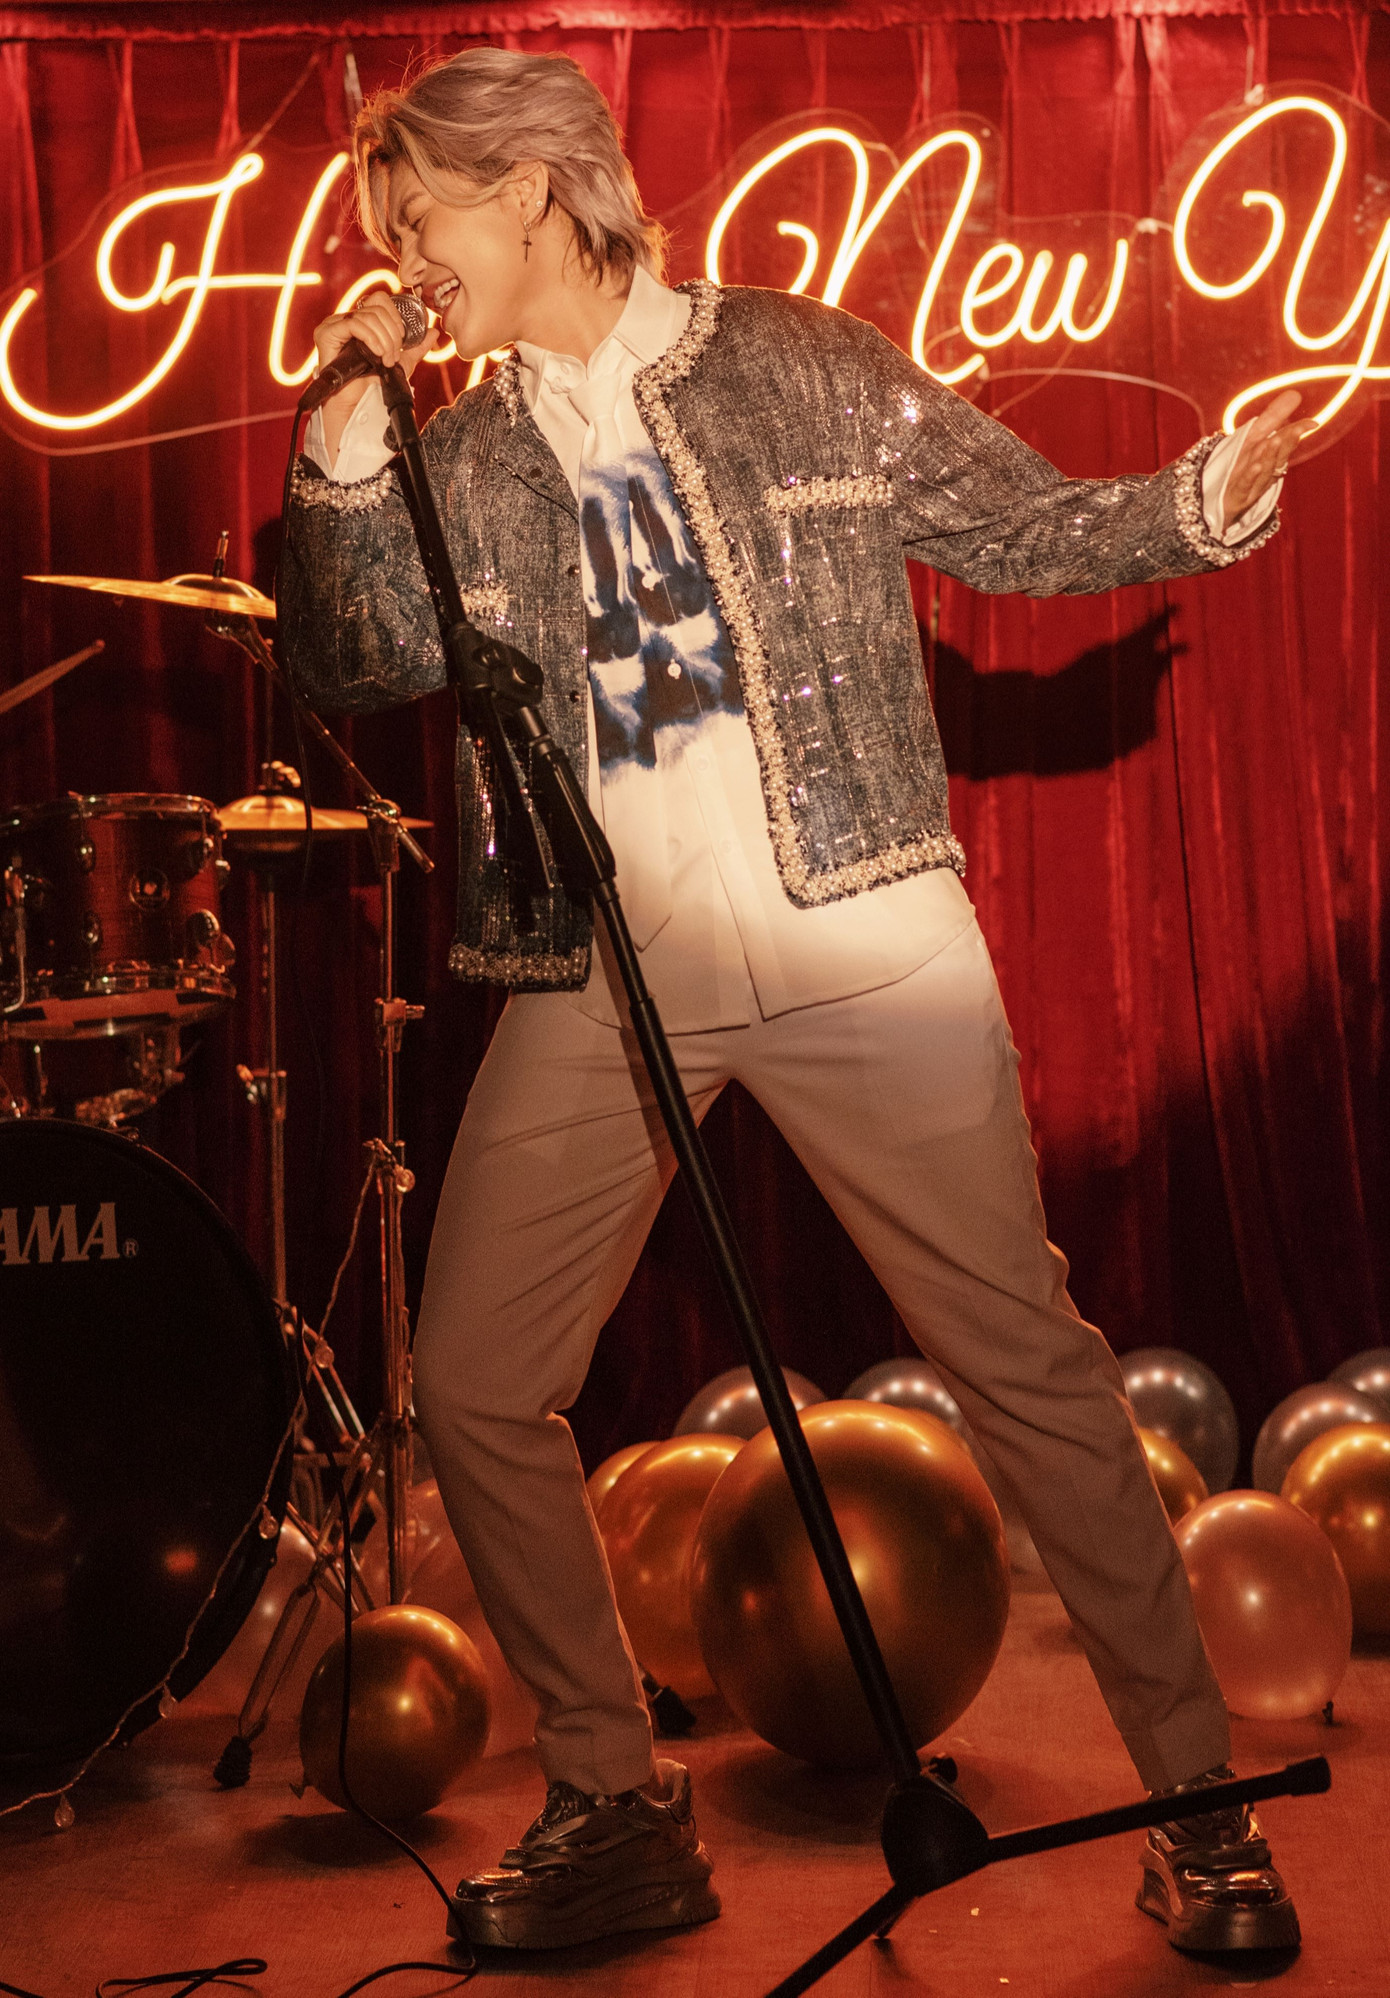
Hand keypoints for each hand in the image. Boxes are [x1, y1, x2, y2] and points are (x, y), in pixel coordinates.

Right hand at [311, 292, 435, 459]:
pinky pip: (354, 323)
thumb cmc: (374, 387)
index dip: (395, 317)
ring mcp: (335, 325)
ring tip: (386, 361)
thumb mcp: (401, 364)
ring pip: (368, 316)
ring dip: (384, 340)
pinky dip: (371, 338)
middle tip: (393, 357)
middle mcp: (347, 320)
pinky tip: (376, 354)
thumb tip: (433, 332)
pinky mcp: (327, 333)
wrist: (359, 407)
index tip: (402, 340)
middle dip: (392, 334)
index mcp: (362, 322)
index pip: (380, 300)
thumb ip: (416, 348)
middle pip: (376, 307)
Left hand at [1224, 389, 1317, 522]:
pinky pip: (1244, 486)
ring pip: (1264, 471)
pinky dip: (1250, 477)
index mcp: (1270, 458)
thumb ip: (1273, 417)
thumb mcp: (1253, 438)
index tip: (1313, 423)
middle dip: (1287, 443)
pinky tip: (1255, 466)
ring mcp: (1251, 487)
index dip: (1297, 433)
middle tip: (1297, 429)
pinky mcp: (1235, 497)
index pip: (1285, 444)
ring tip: (1275, 440)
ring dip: (1270, 456)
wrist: (1215, 501)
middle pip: (1277, 457)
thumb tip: (1295, 394)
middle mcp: (1264, 473)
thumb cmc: (1238, 468)